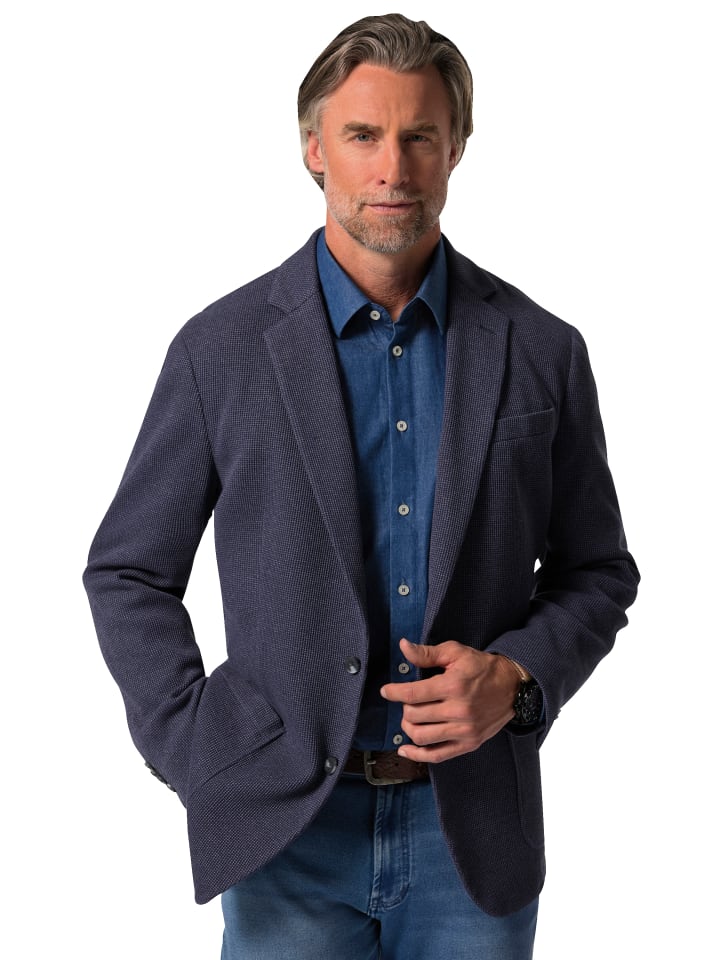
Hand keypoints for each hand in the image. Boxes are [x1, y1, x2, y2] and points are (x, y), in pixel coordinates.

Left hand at [380, 638, 518, 762]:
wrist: (513, 686)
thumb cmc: (482, 667)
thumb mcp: (456, 652)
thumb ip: (427, 653)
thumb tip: (404, 646)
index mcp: (453, 686)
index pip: (412, 694)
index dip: (394, 692)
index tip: (386, 691)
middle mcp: (458, 710)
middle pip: (414, 716)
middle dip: (404, 708)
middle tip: (406, 701)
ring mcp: (464, 730)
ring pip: (422, 737)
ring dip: (408, 728)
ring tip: (410, 718)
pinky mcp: (469, 743)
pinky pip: (438, 755)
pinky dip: (418, 755)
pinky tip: (405, 749)